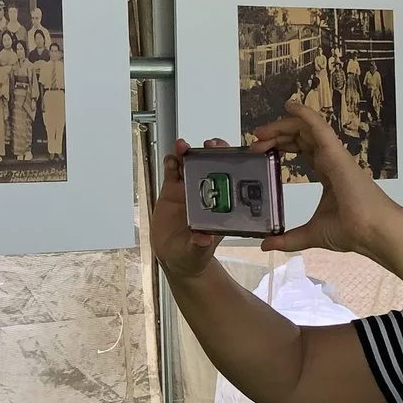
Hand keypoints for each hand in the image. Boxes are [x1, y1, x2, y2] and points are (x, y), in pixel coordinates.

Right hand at [152, 139, 226, 280]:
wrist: (174, 258)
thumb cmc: (194, 256)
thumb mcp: (198, 252)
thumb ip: (199, 245)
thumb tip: (203, 238)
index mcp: (219, 206)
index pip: (230, 180)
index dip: (232, 165)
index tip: (230, 157)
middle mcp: (206, 194)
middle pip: (211, 166)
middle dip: (211, 151)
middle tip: (208, 144)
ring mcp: (188, 191)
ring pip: (189, 165)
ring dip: (187, 153)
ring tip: (182, 146)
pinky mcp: (171, 192)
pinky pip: (172, 173)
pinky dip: (171, 163)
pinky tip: (170, 158)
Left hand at [251, 102, 402, 260]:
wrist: (373, 232)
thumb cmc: (351, 231)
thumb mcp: (311, 233)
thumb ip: (289, 238)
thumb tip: (266, 244)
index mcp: (328, 174)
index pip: (303, 150)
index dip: (282, 145)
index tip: (260, 150)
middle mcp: (331, 160)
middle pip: (301, 137)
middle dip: (277, 135)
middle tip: (254, 141)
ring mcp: (335, 155)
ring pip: (307, 129)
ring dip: (282, 126)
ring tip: (260, 133)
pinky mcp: (336, 153)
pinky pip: (319, 127)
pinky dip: (305, 114)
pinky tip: (290, 106)